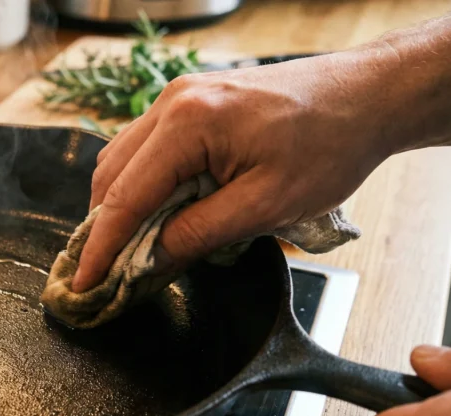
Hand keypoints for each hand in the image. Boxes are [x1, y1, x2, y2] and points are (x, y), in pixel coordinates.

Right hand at [73, 49, 396, 291]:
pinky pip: (145, 147)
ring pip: (122, 159)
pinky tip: (154, 213)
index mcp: (188, 123)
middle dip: (102, 227)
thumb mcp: (266, 205)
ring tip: (125, 249)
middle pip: (111, 175)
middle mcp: (172, 102)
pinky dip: (140, 184)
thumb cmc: (329, 144)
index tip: (83, 285)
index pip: (125, 197)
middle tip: (102, 274)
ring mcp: (178, 97)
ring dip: (119, 206)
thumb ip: (199, 234)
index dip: (100, 247)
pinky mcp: (190, 102)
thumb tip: (150, 261)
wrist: (367, 96)